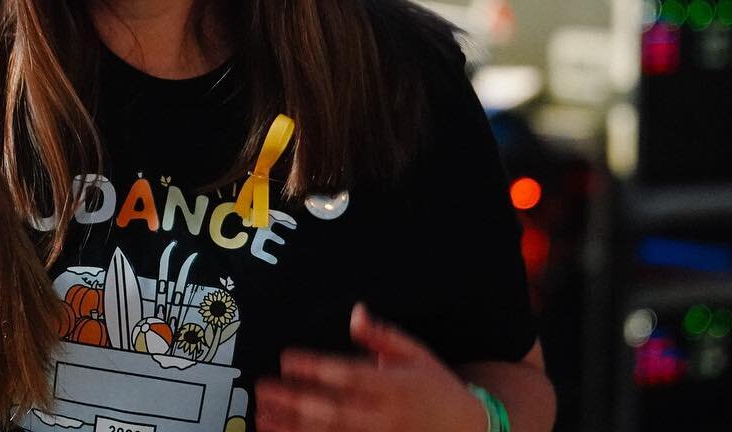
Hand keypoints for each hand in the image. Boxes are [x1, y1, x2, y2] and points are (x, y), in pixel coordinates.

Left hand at [255, 304, 485, 431]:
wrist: (469, 429)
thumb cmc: (436, 387)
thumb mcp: (416, 354)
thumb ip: (381, 336)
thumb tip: (356, 312)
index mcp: (394, 386)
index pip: (349, 376)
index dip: (317, 368)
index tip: (286, 358)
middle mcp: (385, 417)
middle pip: (333, 412)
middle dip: (295, 402)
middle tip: (263, 390)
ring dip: (294, 429)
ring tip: (262, 418)